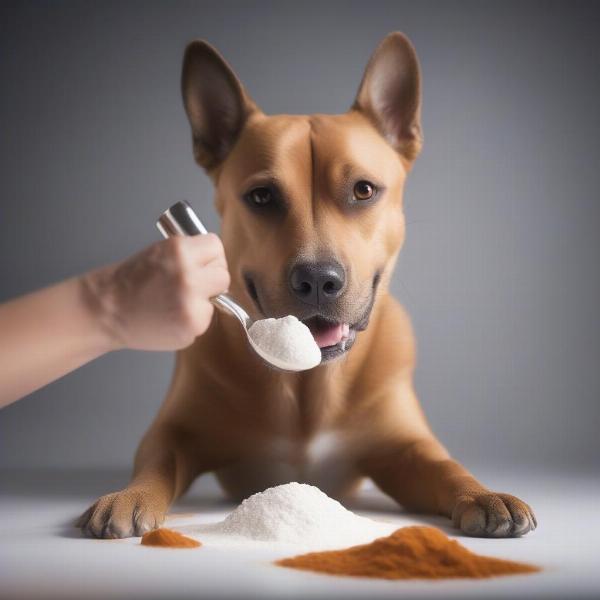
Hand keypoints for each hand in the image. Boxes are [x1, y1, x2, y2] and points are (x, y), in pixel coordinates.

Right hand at [82, 235, 229, 350]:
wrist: (106, 310)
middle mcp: (189, 276)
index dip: (209, 257)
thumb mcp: (161, 252)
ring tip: (176, 302)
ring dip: (203, 301)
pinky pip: (206, 318)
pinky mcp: (193, 326)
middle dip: (210, 279)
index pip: (216, 246)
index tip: (201, 264)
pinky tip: (171, 316)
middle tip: (191, 284)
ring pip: (218, 299)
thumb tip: (215, 262)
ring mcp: (192, 303)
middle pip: (223, 274)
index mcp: (180, 251)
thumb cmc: (131, 281)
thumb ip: (191, 255)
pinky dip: (193, 319)